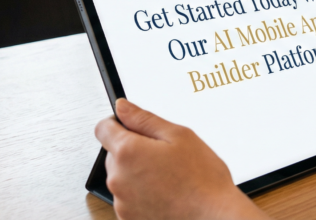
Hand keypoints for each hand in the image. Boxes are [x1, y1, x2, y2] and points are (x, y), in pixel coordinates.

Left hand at [95, 99, 268, 219]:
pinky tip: (164, 193)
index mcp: (128, 152)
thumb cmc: (202, 180)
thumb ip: (144, 118)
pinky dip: (141, 194)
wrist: (213, 217)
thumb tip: (122, 107)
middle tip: (163, 155)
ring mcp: (121, 202)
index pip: (103, 128)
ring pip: (121, 177)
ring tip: (168, 177)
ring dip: (137, 173)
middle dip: (133, 150)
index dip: (117, 123)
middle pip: (113, 154)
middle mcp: (118, 178)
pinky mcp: (128, 218)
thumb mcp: (178, 135)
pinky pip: (128, 198)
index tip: (130, 126)